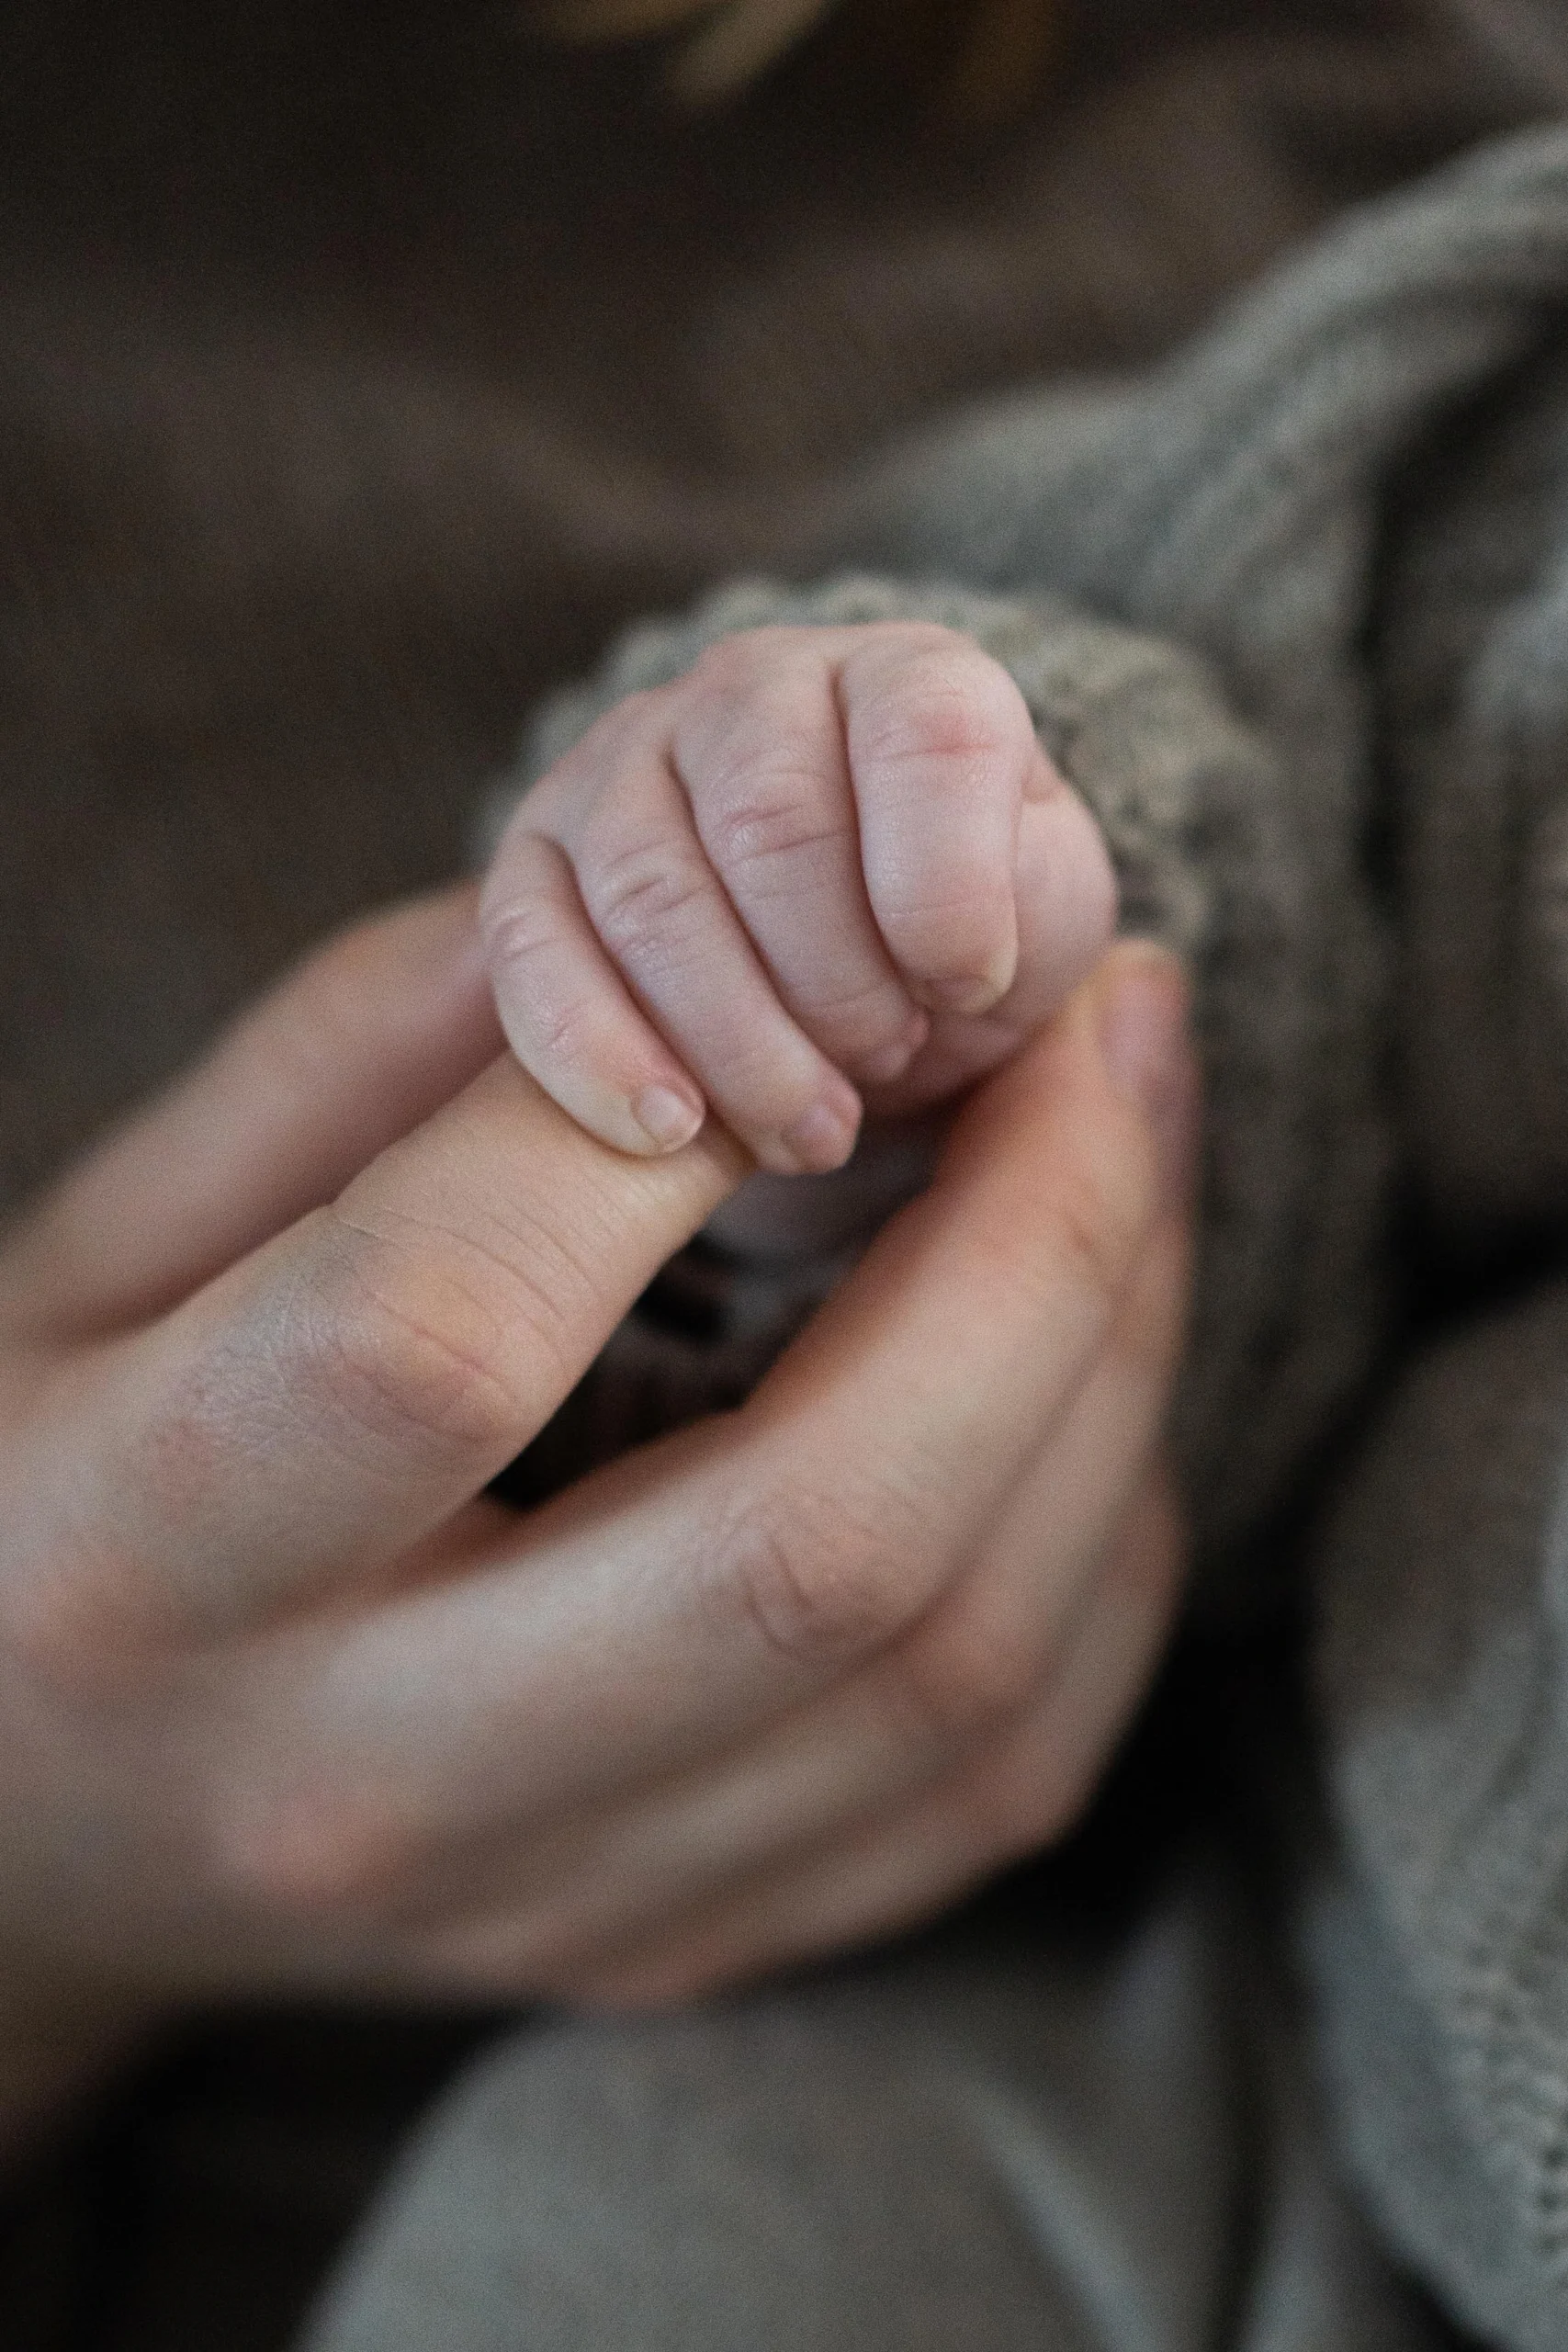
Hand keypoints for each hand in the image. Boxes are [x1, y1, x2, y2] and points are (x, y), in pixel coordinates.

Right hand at [0, 887, 1189, 2162]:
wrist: (34, 1828)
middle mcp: (359, 1783)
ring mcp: (547, 1904)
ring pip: (954, 1671)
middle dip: (1042, 1240)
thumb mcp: (102, 1234)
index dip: (690, 1109)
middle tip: (1113, 1030)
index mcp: (150, 1559)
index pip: (449, 1323)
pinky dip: (1099, 1550)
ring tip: (1132, 1164)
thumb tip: (674, 923)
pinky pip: (995, 1775)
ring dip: (1113, 1375)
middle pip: (813, 1542)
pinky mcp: (676, 1944)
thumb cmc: (47, 1476)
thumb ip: (353, 1063)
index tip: (851, 976)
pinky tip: (1083, 1381)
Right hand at [480, 623, 1116, 1169]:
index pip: (926, 733)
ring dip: (737, 1045)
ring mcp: (623, 763)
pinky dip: (598, 1056)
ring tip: (808, 1128)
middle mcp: (751, 689)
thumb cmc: (958, 934)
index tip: (967, 988)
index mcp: (902, 677)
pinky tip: (670, 1132)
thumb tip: (958, 956)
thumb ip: (1035, 905)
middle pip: (770, 825)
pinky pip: (531, 949)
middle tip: (884, 1064)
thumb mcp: (1045, 914)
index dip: (949, 889)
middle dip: (838, 986)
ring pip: (650, 898)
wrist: (853, 972)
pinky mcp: (533, 859)